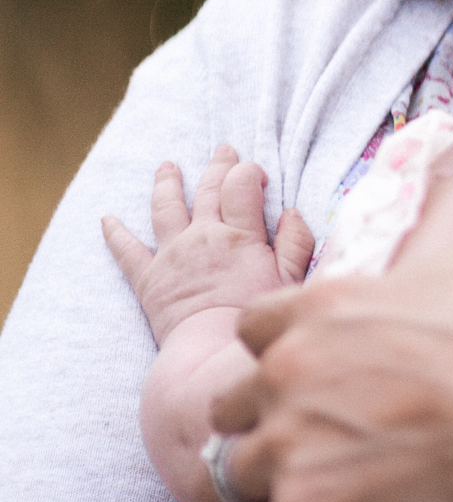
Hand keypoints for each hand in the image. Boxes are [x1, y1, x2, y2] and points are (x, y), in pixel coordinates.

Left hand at [102, 146, 313, 344]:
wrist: (211, 350)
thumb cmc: (255, 318)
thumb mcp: (290, 280)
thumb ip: (295, 243)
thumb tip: (291, 213)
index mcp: (239, 235)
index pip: (241, 186)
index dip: (249, 172)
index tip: (258, 174)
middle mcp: (202, 236)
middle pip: (207, 190)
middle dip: (217, 166)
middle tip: (222, 151)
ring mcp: (172, 255)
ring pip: (166, 208)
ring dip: (167, 184)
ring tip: (167, 168)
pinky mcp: (148, 278)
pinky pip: (127, 251)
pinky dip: (115, 233)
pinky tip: (108, 219)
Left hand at [199, 113, 452, 501]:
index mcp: (331, 307)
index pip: (256, 329)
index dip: (283, 353)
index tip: (319, 374)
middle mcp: (296, 374)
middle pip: (237, 406)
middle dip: (270, 425)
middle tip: (322, 446)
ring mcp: (300, 451)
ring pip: (238, 479)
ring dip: (266, 497)